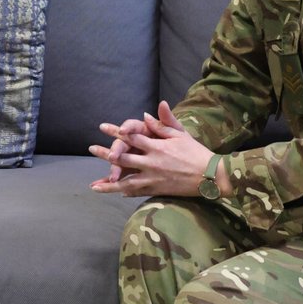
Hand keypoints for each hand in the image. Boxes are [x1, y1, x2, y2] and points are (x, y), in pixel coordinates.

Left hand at [89, 102, 218, 197]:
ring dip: (109, 183)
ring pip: (126, 181)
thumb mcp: (181, 134)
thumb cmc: (196, 152)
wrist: (211, 176)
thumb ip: (164, 123)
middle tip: (91, 149)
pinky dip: (126, 192)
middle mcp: (152, 162)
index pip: (132, 137)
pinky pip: (138, 192)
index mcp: (157, 146)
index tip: (103, 127)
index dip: (116, 132)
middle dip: (106, 154)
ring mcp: (153, 178)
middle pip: (123, 157)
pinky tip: (116, 193)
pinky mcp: (157, 190)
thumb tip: (150, 111)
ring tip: (94, 186)